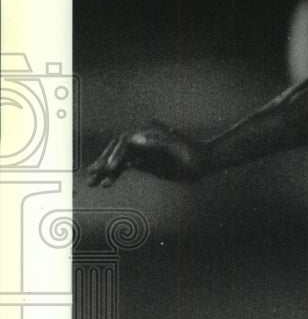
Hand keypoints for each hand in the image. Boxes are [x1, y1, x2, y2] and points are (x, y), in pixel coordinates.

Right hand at [87, 122, 206, 186]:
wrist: (205, 162)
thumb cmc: (192, 154)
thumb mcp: (176, 150)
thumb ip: (155, 144)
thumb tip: (134, 138)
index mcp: (147, 135)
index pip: (124, 143)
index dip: (115, 155)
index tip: (109, 169)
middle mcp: (142, 141)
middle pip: (117, 151)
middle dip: (103, 163)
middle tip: (90, 176)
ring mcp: (142, 152)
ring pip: (119, 160)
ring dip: (105, 171)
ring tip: (93, 183)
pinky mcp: (145, 162)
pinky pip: (126, 167)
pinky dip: (116, 174)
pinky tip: (108, 182)